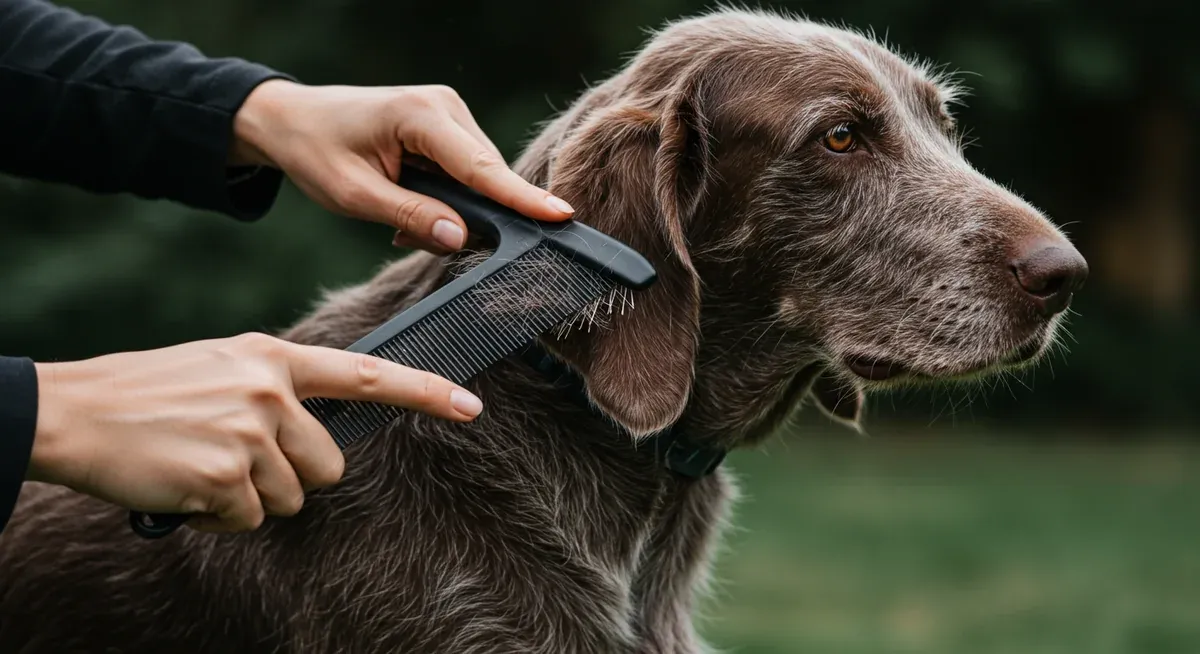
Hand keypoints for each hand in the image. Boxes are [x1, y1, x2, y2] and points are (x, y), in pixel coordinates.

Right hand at [27, 333, 482, 532]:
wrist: (76, 410)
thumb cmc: (148, 392)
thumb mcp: (223, 366)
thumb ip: (276, 389)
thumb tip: (317, 430)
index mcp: (273, 357)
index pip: (369, 375)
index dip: (426, 393)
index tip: (471, 405)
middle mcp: (272, 391)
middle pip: (330, 465)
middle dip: (292, 476)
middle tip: (234, 456)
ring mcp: (251, 433)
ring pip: (291, 498)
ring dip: (251, 497)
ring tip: (202, 464)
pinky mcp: (226, 477)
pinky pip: (250, 520)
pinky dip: (218, 516)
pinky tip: (185, 486)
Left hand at [229, 80, 573, 252]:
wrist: (290, 119)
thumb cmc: (315, 151)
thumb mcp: (354, 195)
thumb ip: (411, 215)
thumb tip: (461, 239)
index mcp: (420, 117)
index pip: (481, 168)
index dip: (522, 198)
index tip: (562, 216)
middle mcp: (444, 107)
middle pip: (483, 177)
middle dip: (464, 218)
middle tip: (405, 236)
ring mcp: (449, 114)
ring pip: (476, 179)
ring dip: (449, 210)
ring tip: (396, 219)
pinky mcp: (447, 127)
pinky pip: (464, 174)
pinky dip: (444, 198)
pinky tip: (406, 205)